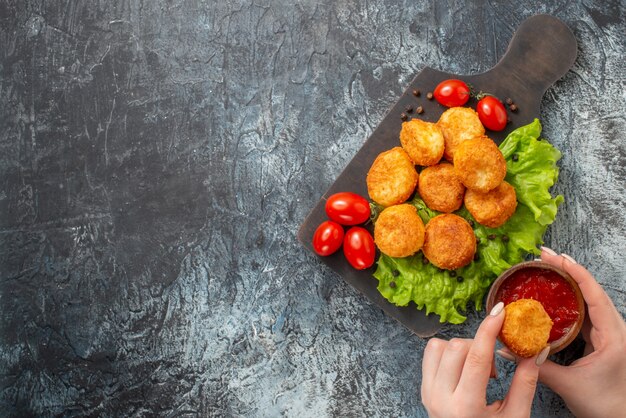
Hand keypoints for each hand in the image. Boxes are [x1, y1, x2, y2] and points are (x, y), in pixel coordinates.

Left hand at [421, 301, 546, 417]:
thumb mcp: (515, 417)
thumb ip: (526, 383)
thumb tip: (536, 351)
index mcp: (465, 407)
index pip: (475, 357)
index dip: (488, 330)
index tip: (499, 312)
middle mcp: (440, 397)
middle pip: (458, 347)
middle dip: (480, 348)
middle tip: (492, 371)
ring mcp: (427, 391)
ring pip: (440, 346)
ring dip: (463, 349)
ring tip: (477, 373)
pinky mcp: (423, 387)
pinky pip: (431, 352)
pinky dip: (448, 352)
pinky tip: (462, 369)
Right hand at [537, 248, 625, 417]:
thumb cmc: (604, 406)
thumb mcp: (568, 385)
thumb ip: (535, 366)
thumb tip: (505, 350)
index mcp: (613, 336)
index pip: (593, 294)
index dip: (574, 272)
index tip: (554, 256)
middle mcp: (615, 330)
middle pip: (590, 290)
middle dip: (567, 270)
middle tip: (543, 256)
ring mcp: (610, 334)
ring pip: (588, 300)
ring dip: (568, 282)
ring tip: (547, 268)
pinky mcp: (603, 340)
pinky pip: (585, 312)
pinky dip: (570, 298)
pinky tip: (554, 294)